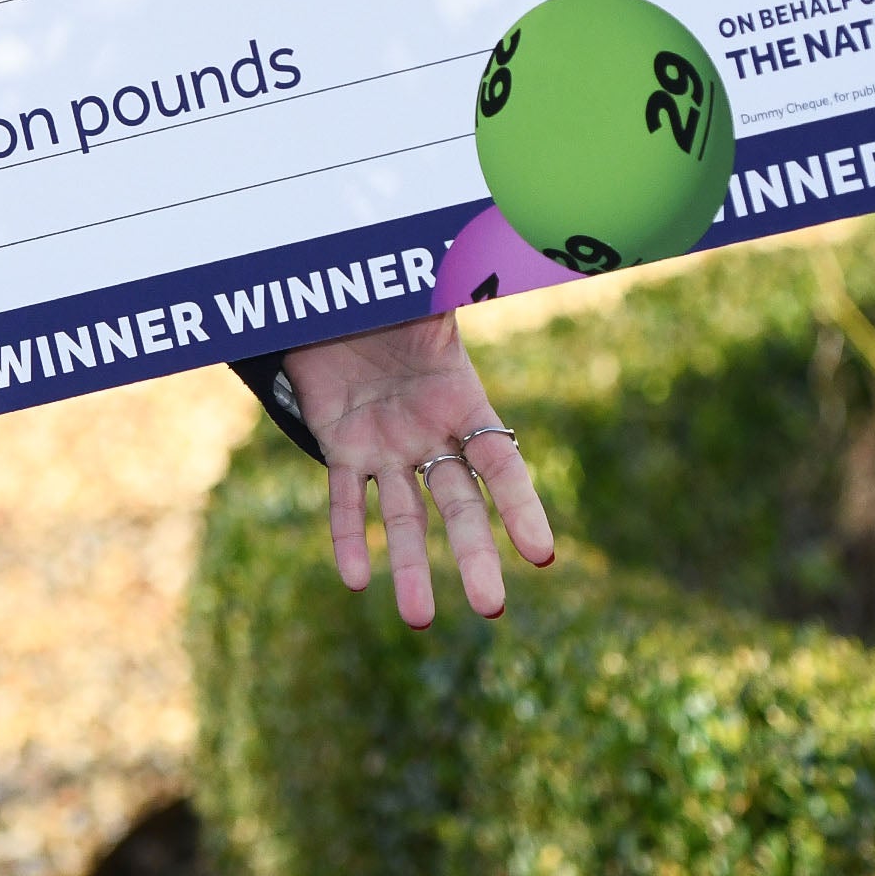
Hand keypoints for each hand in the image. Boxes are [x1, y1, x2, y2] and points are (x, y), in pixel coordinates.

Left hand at [281, 313, 556, 627]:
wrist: (331, 295)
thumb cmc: (391, 289)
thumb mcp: (429, 288)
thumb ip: (457, 291)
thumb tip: (502, 257)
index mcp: (463, 402)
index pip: (501, 464)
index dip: (521, 506)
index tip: (543, 553)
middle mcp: (430, 435)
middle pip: (458, 507)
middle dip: (475, 555)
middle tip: (491, 607)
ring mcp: (386, 446)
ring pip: (402, 517)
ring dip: (409, 567)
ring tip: (417, 619)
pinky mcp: (341, 446)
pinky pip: (343, 499)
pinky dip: (348, 535)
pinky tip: (355, 578)